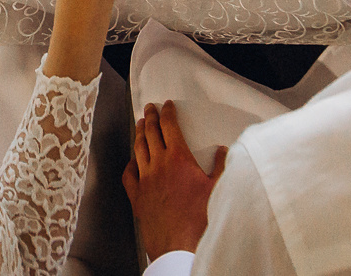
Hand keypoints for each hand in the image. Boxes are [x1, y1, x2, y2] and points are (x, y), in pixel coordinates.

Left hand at [122, 101, 226, 259]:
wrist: (179, 245)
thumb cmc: (200, 219)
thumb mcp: (217, 188)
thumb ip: (221, 166)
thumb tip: (222, 150)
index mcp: (178, 158)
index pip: (169, 126)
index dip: (167, 113)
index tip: (167, 105)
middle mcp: (158, 164)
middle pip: (151, 133)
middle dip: (151, 117)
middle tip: (150, 108)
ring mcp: (145, 180)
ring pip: (138, 150)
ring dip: (139, 134)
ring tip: (141, 125)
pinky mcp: (137, 197)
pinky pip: (128, 175)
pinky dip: (129, 163)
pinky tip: (132, 161)